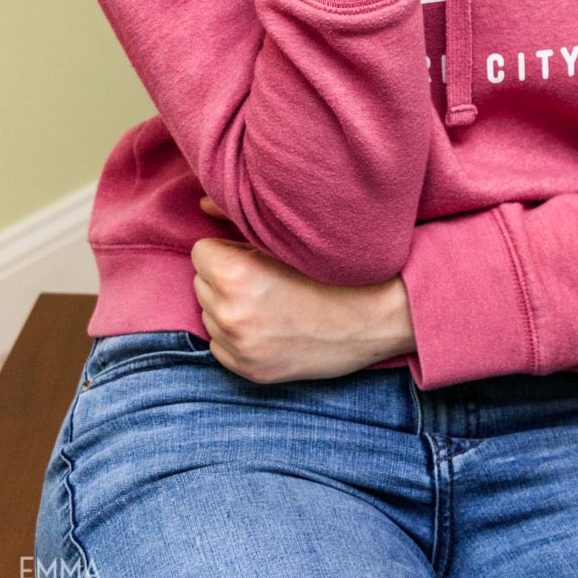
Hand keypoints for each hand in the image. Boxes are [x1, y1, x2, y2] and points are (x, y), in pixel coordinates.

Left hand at [190, 196, 415, 384]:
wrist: (377, 317)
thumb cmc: (335, 270)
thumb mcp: (288, 238)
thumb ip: (238, 219)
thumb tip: (201, 206)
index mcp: (235, 276)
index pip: (201, 252)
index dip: (226, 248)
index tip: (252, 252)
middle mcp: (230, 315)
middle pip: (202, 283)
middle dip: (224, 276)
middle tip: (263, 274)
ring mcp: (240, 348)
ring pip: (209, 314)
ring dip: (228, 306)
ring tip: (269, 299)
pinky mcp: (250, 372)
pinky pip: (221, 346)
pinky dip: (237, 335)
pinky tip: (269, 324)